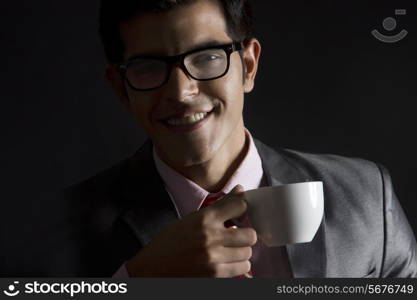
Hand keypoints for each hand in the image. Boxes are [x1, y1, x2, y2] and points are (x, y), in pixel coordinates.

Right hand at [126, 184, 256, 276]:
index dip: (241, 210)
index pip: (240, 206)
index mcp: (204, 218)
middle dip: (244, 235)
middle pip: (250, 234)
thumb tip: (240, 189)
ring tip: (229, 251)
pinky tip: (226, 262)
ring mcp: (213, 257)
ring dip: (241, 252)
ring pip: (247, 253)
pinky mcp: (214, 274)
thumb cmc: (171, 241)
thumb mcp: (193, 218)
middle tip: (236, 237)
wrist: (152, 268)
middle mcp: (210, 236)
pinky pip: (242, 268)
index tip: (237, 215)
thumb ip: (219, 206)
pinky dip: (237, 266)